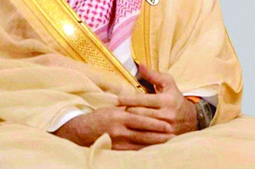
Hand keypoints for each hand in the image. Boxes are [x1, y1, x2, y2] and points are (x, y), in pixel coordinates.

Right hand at [53, 106, 174, 150]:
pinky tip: (154, 150)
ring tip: (168, 143)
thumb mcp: (112, 107)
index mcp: (119, 116)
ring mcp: (118, 141)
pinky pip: (133, 151)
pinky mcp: (116, 149)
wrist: (82, 130)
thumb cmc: (99, 116)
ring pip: (140, 144)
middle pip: (143, 133)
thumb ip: (127, 107)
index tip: (167, 124)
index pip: (140, 120)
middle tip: (173, 135)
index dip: (155, 123)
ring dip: (155, 143)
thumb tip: (142, 103)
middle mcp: (119, 129)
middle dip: (159, 135)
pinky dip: (145, 150)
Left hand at [118, 63, 197, 135]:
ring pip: (141, 126)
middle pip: (139, 114)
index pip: (142, 100)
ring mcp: (166, 129)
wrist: (192, 119)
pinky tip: (128, 130)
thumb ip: (152, 74)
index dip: (127, 99)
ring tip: (118, 119)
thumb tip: (139, 64)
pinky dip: (136, 134)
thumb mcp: (168, 83)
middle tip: (115, 110)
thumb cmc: (175, 98)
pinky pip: (146, 138)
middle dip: (126, 112)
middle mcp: (167, 115)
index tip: (116, 100)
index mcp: (166, 100)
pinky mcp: (165, 139)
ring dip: (129, 123)